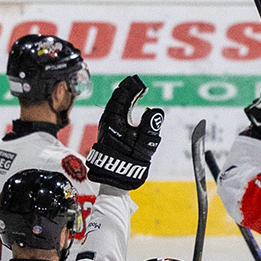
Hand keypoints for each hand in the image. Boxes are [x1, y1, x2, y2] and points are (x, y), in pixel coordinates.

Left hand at [86, 76, 165, 190]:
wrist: (114, 179)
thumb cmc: (130, 162)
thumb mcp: (144, 145)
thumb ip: (151, 126)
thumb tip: (154, 110)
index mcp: (115, 121)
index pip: (123, 98)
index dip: (132, 89)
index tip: (140, 83)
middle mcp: (107, 121)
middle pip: (116, 99)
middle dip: (126, 89)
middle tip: (135, 81)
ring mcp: (105, 127)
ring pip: (113, 106)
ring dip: (122, 96)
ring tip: (131, 89)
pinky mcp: (106, 133)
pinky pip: (112, 113)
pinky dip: (119, 105)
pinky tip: (124, 105)